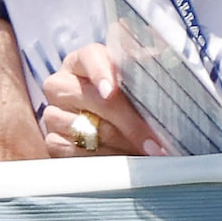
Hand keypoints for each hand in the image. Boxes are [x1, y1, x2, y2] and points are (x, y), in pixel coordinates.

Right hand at [40, 45, 164, 157]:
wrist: (113, 130)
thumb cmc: (128, 98)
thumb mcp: (138, 79)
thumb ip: (148, 68)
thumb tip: (169, 60)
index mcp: (82, 60)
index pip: (90, 57)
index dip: (101, 72)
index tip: (112, 91)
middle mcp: (61, 84)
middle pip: (93, 99)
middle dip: (129, 123)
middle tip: (155, 142)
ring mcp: (53, 114)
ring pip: (85, 130)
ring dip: (120, 145)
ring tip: (145, 153)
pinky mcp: (52, 141)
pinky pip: (75, 153)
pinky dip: (103, 160)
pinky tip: (123, 162)